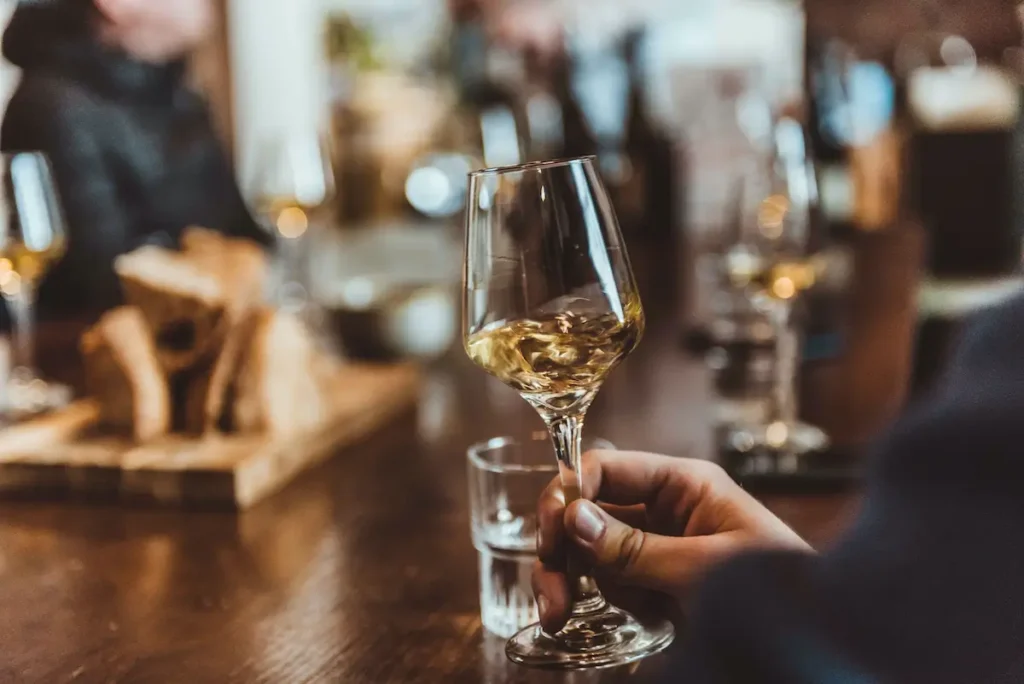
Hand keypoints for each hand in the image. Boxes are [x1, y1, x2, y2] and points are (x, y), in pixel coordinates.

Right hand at [533, 450, 811, 632]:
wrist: (814, 635)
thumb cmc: (780, 590)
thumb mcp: (704, 569)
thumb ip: (636, 547)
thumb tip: (575, 518)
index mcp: (683, 483)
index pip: (606, 467)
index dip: (570, 494)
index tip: (551, 537)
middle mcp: (664, 506)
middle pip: (589, 510)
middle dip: (562, 549)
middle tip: (551, 599)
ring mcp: (659, 542)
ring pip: (592, 548)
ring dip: (578, 581)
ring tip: (569, 617)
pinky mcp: (658, 577)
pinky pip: (613, 579)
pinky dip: (614, 599)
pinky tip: (647, 619)